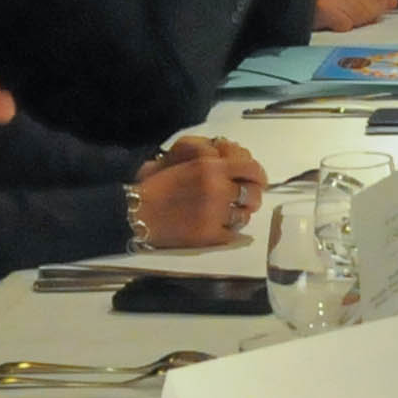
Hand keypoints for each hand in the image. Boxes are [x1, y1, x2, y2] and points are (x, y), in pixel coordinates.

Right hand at [132, 137, 263, 246]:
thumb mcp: (185, 163)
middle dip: (252, 197)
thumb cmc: (157, 186)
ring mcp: (216, 213)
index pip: (250, 168)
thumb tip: (235, 162)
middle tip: (246, 200)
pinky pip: (232, 234)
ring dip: (240, 215)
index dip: (259, 175)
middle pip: (252, 194)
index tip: (258, 180)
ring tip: (232, 215)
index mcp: (211, 167)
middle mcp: (218, 188)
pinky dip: (231, 232)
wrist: (138, 211)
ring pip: (244, 215)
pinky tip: (224, 229)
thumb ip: (212, 163)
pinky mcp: (210, 234)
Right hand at [313, 0, 396, 31]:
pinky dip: (340, 27)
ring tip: (338, 16)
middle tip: (346, 14)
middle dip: (363, 17)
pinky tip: (332, 21)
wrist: (293, 0)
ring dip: (351, 22)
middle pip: (372, 8)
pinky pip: (345, 26)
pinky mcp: (325, 8)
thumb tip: (393, 2)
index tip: (368, 10)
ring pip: (361, 18)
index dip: (377, 6)